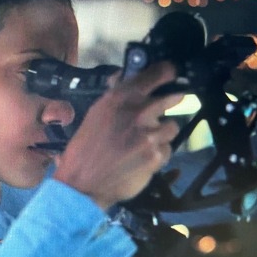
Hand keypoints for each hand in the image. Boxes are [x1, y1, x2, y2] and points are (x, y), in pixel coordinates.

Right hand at [53, 61, 182, 209]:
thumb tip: (124, 77)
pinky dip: (158, 154)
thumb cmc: (84, 149)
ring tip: (145, 143)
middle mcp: (138, 111)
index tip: (171, 74)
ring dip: (162, 134)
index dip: (168, 72)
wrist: (82, 184)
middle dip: (170, 103)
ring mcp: (150, 134)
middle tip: (160, 113)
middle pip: (173, 97)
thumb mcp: (95, 115)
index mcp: (120, 97)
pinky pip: (167, 149)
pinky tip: (143, 160)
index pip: (157, 73)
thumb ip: (115, 97)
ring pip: (171, 126)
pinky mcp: (157, 155)